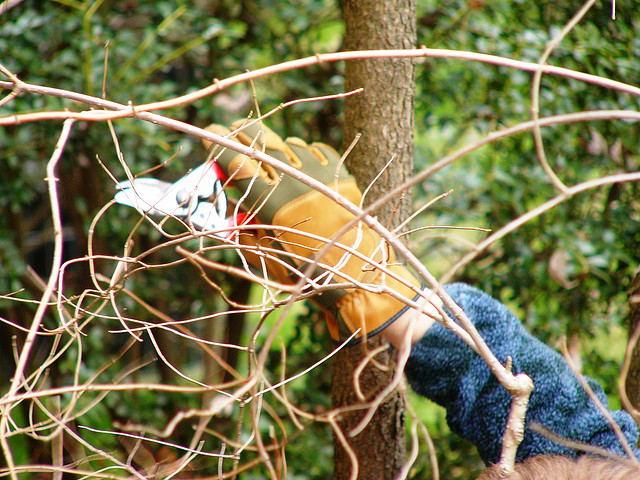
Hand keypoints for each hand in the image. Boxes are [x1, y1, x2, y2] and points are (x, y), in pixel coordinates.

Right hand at [204, 120, 423, 344]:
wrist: (352, 275)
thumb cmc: (304, 271)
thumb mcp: (266, 253)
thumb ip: (244, 225)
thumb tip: (232, 201)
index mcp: (272, 204)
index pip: (237, 162)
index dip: (219, 144)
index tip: (211, 133)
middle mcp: (295, 183)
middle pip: (261, 142)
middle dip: (243, 132)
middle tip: (235, 129)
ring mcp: (320, 176)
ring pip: (291, 146)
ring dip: (278, 148)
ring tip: (274, 159)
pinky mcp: (341, 176)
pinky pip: (318, 151)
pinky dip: (306, 154)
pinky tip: (302, 163)